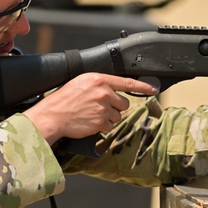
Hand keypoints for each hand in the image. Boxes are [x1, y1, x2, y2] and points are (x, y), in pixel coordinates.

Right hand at [24, 73, 158, 143]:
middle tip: (100, 108)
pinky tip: (90, 122)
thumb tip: (114, 89)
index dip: (143, 87)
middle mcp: (104, 93)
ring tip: (92, 115)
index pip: (127, 83)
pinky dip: (102, 127)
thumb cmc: (65, 99)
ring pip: (118, 116)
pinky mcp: (101, 122)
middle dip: (116, 107)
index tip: (153, 89)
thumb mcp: (82, 82)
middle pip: (124, 103)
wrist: (53, 115)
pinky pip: (110, 127)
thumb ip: (100, 84)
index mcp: (99, 79)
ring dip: (108, 118)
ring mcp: (103, 108)